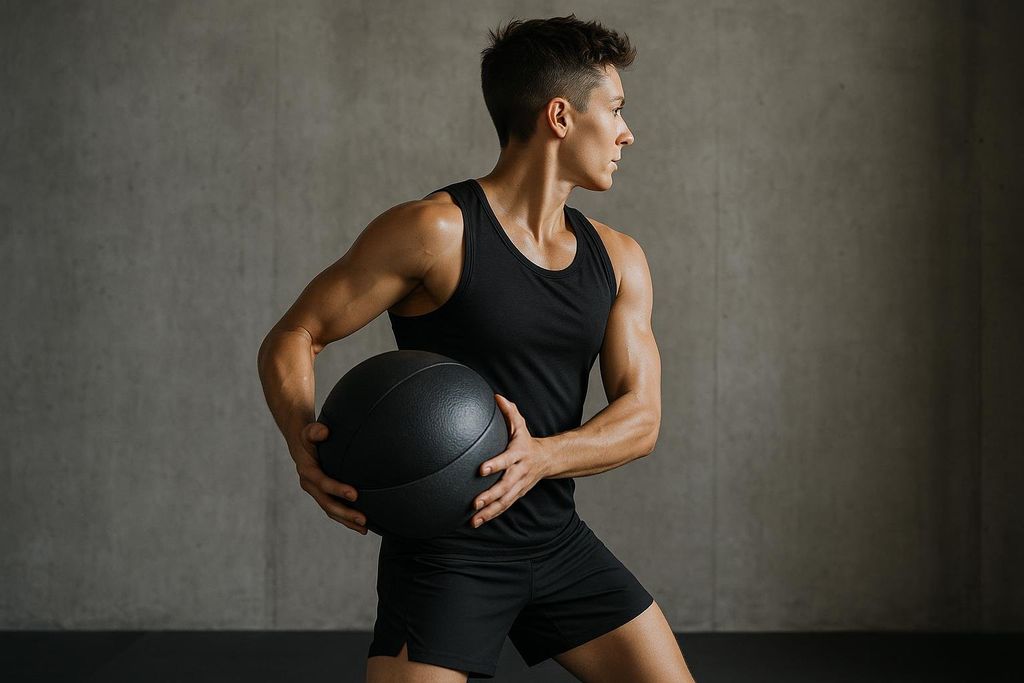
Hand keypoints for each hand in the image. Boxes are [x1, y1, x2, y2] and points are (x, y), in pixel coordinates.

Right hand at [291, 421, 368, 535]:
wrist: (301, 443)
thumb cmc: (310, 436)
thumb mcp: (309, 431)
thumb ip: (314, 430)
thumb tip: (323, 431)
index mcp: (307, 471)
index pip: (323, 483)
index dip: (337, 489)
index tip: (355, 494)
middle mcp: (310, 485)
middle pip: (327, 503)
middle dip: (345, 513)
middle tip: (364, 519)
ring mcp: (316, 492)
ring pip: (331, 510)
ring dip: (347, 520)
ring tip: (365, 529)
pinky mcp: (323, 494)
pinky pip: (334, 509)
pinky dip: (346, 518)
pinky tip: (361, 525)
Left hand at [470, 394, 549, 528]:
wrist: (548, 459)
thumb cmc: (526, 441)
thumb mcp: (520, 425)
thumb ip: (509, 412)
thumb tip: (496, 397)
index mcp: (519, 454)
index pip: (507, 459)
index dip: (496, 464)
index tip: (481, 470)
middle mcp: (520, 472)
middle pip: (506, 486)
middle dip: (490, 495)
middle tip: (475, 502)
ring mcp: (519, 485)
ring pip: (505, 501)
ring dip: (489, 511)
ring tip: (474, 518)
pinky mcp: (517, 494)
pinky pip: (504, 506)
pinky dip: (492, 515)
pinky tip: (477, 522)